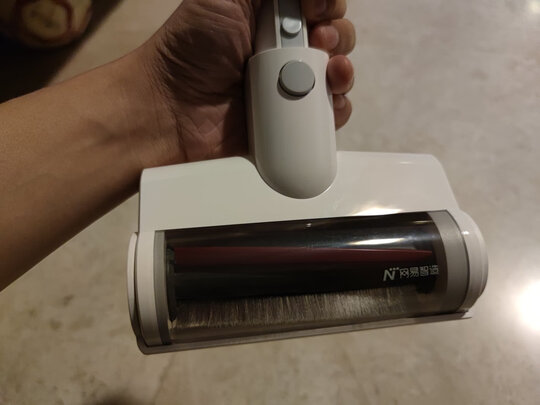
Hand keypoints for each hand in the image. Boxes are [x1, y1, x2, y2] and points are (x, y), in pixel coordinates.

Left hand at [136, 0, 354, 163]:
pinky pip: (326, 118)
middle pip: (334, 40)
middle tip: (320, 42)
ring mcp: (289, 90)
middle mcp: (285, 52)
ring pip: (337, 78)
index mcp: (272, 20)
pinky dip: (336, 110)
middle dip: (338, 38)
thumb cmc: (193, 47)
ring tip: (331, 74)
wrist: (171, 108)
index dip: (328, 8)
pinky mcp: (290, 125)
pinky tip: (330, 102)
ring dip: (343, 73)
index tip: (316, 12)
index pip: (319, 9)